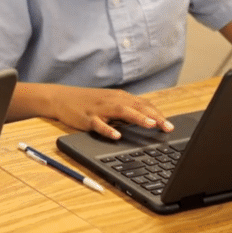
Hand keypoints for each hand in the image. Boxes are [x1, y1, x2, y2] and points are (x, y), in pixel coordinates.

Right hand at [47, 84, 173, 139]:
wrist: (61, 98)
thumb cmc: (87, 103)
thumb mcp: (109, 103)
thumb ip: (127, 110)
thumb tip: (148, 119)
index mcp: (120, 98)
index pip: (143, 105)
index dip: (158, 114)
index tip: (170, 125)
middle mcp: (112, 101)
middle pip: (137, 107)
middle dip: (154, 117)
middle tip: (168, 127)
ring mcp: (100, 109)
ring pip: (122, 111)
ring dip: (138, 118)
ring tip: (151, 125)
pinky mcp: (87, 117)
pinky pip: (99, 124)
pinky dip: (108, 129)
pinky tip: (116, 135)